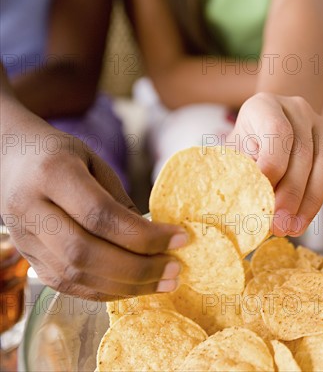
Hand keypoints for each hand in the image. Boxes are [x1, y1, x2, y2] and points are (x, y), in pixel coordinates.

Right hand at [0, 118, 186, 300]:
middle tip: (176, 270)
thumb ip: (119, 200)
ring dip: (127, 286)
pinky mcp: (29, 258)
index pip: (101, 215)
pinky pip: (68, 285)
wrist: (9, 158)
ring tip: (164, 283)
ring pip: (76, 275)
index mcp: (52, 174)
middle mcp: (31, 209)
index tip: (181, 238)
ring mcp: (25, 238)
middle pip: (86, 253)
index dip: (144, 234)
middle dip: (138, 268)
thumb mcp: (94, 162)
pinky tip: (136, 287)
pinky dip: (106, 290)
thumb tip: (157, 239)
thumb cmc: (61, 155)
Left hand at [228, 93, 322, 236]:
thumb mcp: (231, 155)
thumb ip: (238, 172)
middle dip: (291, 195)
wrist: (261, 130)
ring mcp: (321, 125)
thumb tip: (245, 202)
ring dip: (312, 200)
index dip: (271, 169)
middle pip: (303, 153)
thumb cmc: (242, 149)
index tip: (260, 199)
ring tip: (295, 228)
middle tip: (278, 227)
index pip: (277, 135)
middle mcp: (296, 110)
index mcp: (265, 106)